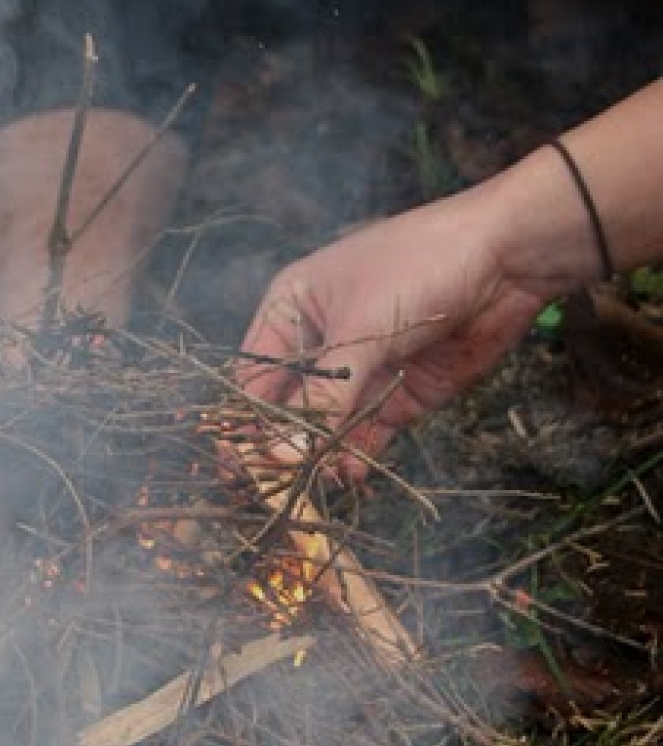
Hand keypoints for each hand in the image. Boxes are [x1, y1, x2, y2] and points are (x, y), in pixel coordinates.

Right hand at [240, 190, 546, 477]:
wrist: (507, 257)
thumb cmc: (418, 267)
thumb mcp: (361, 330)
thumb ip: (324, 398)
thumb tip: (281, 457)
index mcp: (292, 308)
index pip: (253, 376)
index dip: (244, 421)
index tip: (238, 465)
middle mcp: (319, 342)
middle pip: (285, 407)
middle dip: (280, 446)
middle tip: (273, 488)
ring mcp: (360, 370)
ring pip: (324, 426)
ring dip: (318, 456)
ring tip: (314, 488)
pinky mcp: (398, 394)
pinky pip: (365, 433)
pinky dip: (355, 456)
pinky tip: (350, 476)